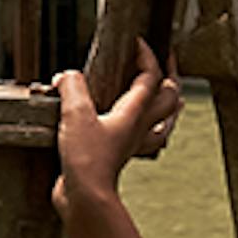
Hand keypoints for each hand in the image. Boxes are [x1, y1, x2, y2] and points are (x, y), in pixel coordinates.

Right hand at [52, 42, 180, 204]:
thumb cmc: (86, 159)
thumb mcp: (75, 114)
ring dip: (170, 106)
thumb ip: (72, 87)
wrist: (84, 196)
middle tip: (168, 60)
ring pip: (164, 121)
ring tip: (170, 94)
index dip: (147, 55)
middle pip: (170, 98)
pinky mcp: (120, 157)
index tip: (138, 41)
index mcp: (135, 112)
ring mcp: (133, 143)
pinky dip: (151, 131)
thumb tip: (66, 76)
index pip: (151, 76)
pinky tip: (141, 130)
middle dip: (171, 76)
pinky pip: (146, 141)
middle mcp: (140, 127)